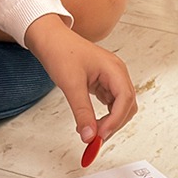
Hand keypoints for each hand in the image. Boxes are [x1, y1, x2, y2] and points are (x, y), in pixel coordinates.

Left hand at [24, 14, 136, 144]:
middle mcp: (117, 73)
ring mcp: (111, 78)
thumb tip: (89, 135)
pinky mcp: (103, 82)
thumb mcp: (71, 85)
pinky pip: (111, 103)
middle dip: (114, 124)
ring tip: (92, 132)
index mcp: (114, 69)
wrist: (50, 39)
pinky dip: (104, 116)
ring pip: (120, 106)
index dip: (116, 120)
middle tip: (95, 138)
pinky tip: (91, 122)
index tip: (100, 135)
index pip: (125, 99)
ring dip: (110, 121)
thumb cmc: (61, 52)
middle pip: (127, 105)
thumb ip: (82, 112)